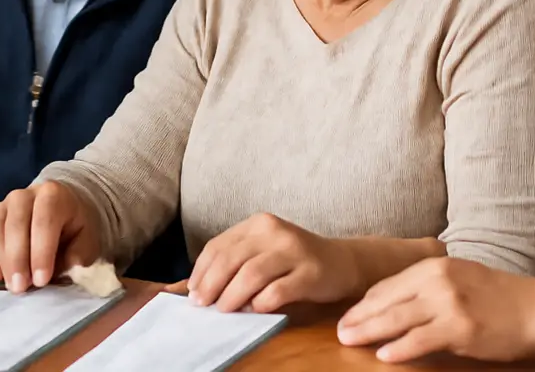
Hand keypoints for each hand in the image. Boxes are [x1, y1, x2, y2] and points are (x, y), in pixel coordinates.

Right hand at [0, 182, 100, 293]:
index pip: (44, 222)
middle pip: (16, 224)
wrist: (60, 208)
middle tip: (20, 287)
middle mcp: (24, 195)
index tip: (41, 280)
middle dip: (17, 258)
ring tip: (6, 284)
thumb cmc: (73, 227)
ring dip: (0, 259)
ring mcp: (4, 204)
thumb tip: (71, 266)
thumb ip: (79, 253)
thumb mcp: (87, 239)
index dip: (41, 252)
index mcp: (53, 195)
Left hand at [185, 213, 357, 312]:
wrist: (341, 261)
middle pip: (231, 259)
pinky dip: (260, 303)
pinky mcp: (310, 273)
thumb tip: (199, 287)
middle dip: (212, 284)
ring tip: (224, 310)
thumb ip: (237, 261)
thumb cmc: (294, 260)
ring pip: (252, 274)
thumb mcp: (263, 249)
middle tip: (203, 305)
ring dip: (232, 296)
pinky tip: (253, 310)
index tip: (192, 292)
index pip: (219, 245)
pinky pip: (278, 290)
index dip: (201, 270)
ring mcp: (294, 251)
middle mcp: (274, 231)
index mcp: (258, 223)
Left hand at [336, 257, 534, 363]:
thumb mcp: (459, 278)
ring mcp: (447, 304)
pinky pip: (421, 340)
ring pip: (397, 320)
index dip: (365, 302)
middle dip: (359, 317)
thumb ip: (428, 286)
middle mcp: (436, 281)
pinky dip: (400, 348)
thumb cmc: (499, 297)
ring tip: (349, 341)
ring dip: (369, 332)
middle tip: (339, 330)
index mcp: (433, 266)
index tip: (348, 314)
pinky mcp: (459, 328)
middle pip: (386, 301)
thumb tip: (396, 303)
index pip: (388, 285)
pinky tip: (384, 355)